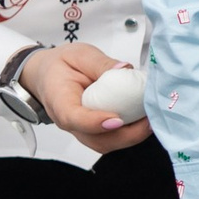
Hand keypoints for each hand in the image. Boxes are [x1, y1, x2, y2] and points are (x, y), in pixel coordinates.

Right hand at [20, 44, 152, 154]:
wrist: (47, 74)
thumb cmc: (61, 65)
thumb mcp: (79, 55)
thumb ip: (100, 62)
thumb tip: (124, 68)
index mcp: (60, 102)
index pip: (75, 118)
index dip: (96, 122)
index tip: (118, 119)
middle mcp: (70, 122)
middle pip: (96, 140)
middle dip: (125, 136)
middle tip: (149, 120)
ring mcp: (82, 129)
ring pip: (106, 143)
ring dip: (131, 137)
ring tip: (151, 120)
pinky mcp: (94, 130)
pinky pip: (112, 138)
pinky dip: (129, 132)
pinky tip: (144, 119)